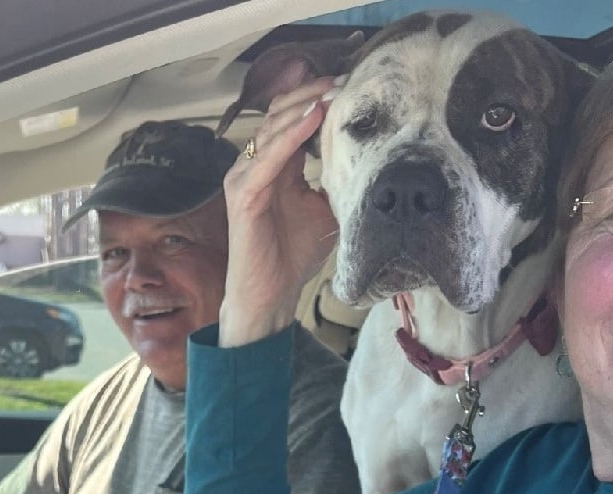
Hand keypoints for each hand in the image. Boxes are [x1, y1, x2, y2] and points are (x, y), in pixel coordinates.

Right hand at [219, 77, 339, 346]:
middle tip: (342, 80)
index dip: (315, 97)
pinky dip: (291, 136)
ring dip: (303, 108)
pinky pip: (268, 158)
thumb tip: (369, 158)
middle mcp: (253, 165)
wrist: (269, 295)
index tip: (348, 83)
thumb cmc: (292, 255)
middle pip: (277, 113)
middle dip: (310, 93)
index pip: (289, 117)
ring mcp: (244, 178)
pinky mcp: (243, 195)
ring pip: (272, 129)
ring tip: (332, 93)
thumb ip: (336, 180)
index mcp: (273, 165)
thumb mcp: (325, 209)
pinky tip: (313, 121)